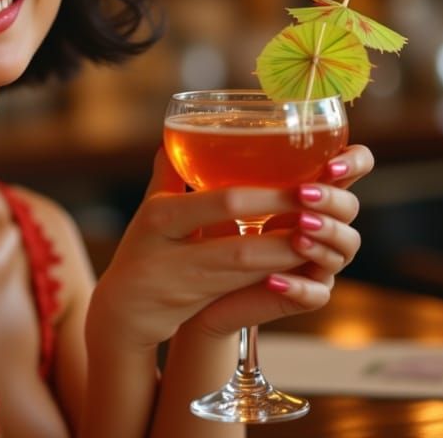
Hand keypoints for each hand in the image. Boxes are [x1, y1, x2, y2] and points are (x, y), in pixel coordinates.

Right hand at [87, 149, 311, 352]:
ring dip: (286, 258)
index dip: (265, 198)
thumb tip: (175, 133)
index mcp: (161, 217)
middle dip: (285, 235)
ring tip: (317, 241)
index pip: (221, 203)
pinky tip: (299, 265)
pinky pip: (245, 290)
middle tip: (319, 218)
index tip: (299, 187)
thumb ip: (168, 174)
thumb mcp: (150, 209)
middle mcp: (173, 251)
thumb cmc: (141, 248)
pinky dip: (275, 276)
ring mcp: (187, 282)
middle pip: (241, 247)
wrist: (123, 309)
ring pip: (249, 273)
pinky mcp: (199, 304)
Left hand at [192, 145, 369, 334]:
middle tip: (303, 195)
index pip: (349, 167)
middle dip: (333, 200)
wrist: (195, 289)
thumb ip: (200, 169)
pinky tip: (274, 279)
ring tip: (297, 234)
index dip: (353, 162)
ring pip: (345, 247)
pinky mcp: (304, 294)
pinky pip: (317, 293)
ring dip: (325, 238)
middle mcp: (318, 221)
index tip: (330, 163)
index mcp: (302, 190)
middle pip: (350, 207)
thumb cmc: (208, 233)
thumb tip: (168, 139)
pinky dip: (299, 286)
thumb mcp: (205, 197)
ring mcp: (316, 259)